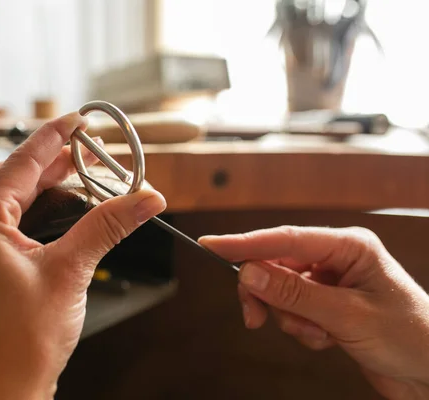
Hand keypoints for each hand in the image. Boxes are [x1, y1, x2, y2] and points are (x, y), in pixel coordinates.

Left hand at [0, 112, 165, 399]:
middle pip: (5, 175)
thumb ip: (108, 225)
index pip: (20, 163)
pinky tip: (41, 207)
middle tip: (82, 150)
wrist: (3, 390)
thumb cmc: (22, 342)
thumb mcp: (71, 272)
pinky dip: (18, 206)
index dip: (54, 137)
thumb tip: (143, 198)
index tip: (78, 120)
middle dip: (45, 160)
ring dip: (30, 182)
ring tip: (67, 174)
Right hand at [199, 226, 428, 399]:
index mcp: (349, 246)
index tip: (211, 245)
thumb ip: (294, 293)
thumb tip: (249, 272)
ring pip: (282, 291)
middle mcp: (337, 258)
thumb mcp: (348, 315)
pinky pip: (294, 310)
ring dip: (292, 318)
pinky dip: (302, 329)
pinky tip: (327, 340)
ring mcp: (332, 281)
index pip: (285, 239)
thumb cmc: (410, 337)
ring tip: (319, 334)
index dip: (245, 243)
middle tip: (255, 318)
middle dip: (268, 295)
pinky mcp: (329, 304)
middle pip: (277, 265)